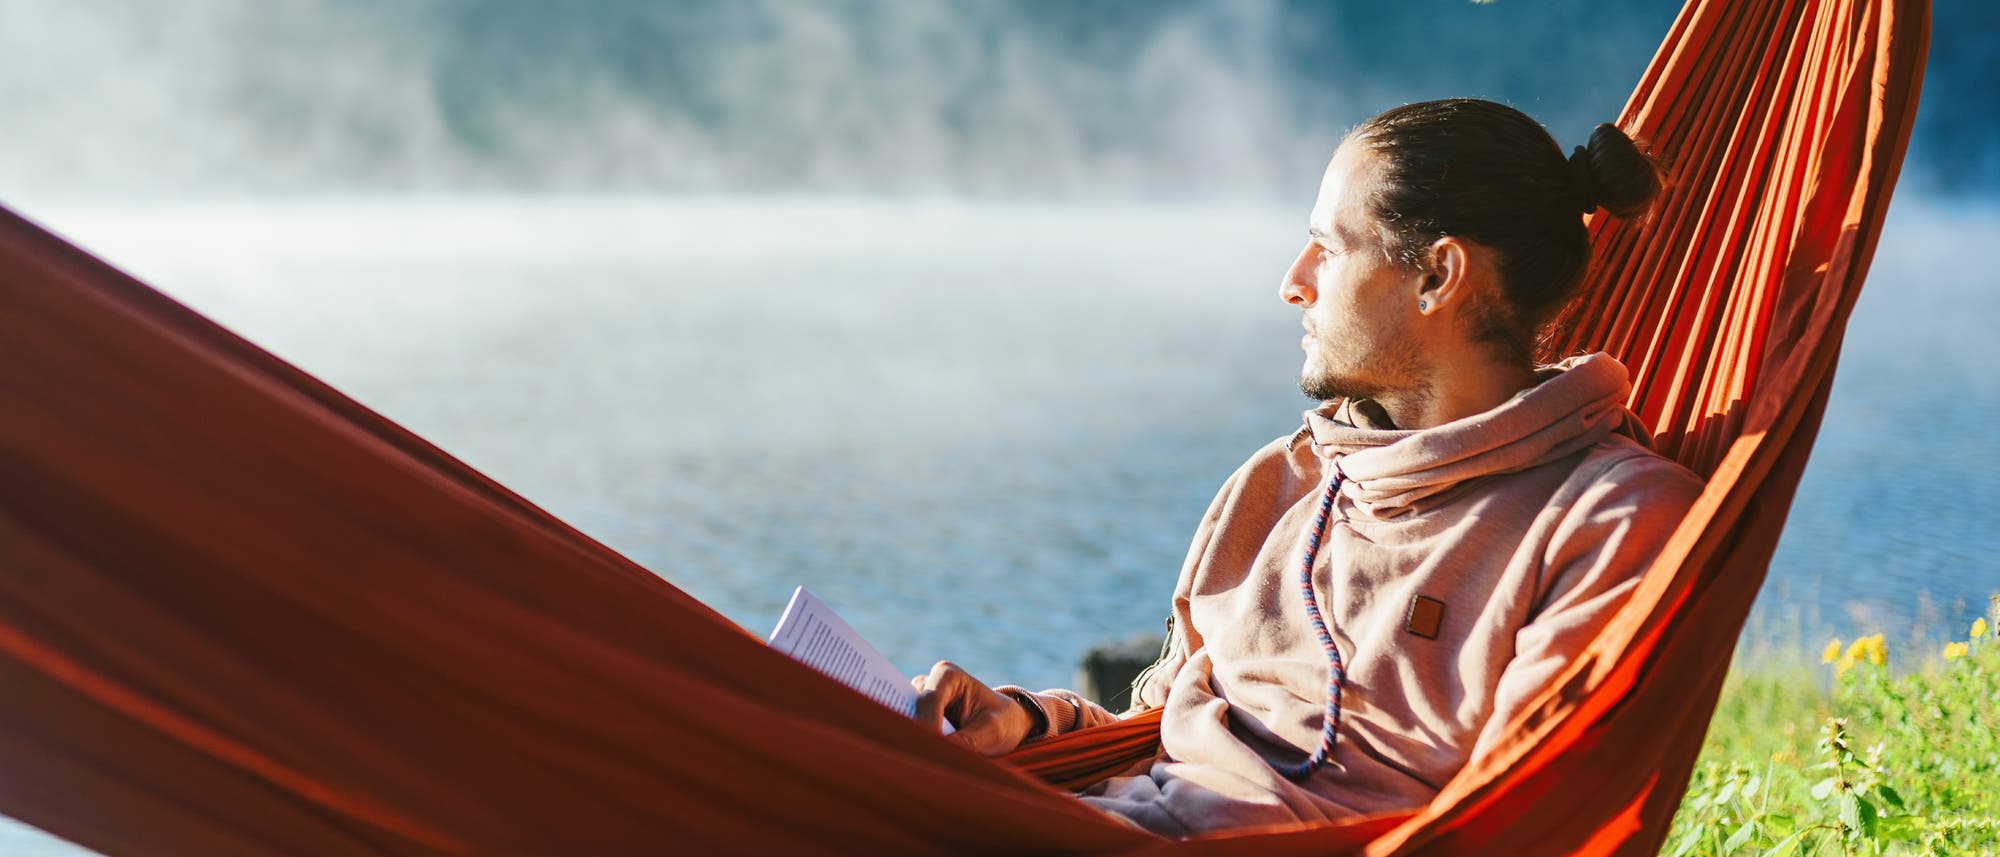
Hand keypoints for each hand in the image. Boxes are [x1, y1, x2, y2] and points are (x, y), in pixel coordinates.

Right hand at [911, 660, 1035, 755]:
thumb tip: (940, 754)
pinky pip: (909, 732)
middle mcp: (930, 684)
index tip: (930, 750)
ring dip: (913, 741)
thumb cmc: (1002, 721)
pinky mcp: (919, 718)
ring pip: (906, 721)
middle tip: (918, 758)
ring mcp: (922, 701)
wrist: (1005, 726)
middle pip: (912, 709)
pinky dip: (915, 746)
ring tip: (921, 763)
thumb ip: (966, 741)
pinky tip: (921, 762)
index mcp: (950, 676)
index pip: (930, 700)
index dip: (927, 726)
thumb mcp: (992, 732)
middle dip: (915, 733)